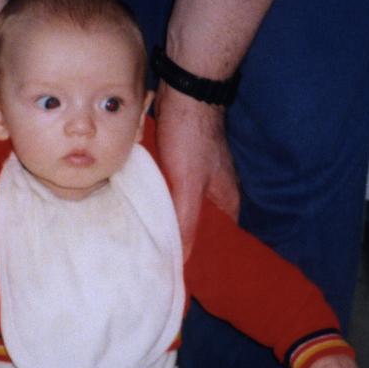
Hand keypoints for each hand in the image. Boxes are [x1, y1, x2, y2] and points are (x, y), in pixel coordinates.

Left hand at [153, 82, 239, 258]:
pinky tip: (140, 210)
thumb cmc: (192, 137)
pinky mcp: (180, 165)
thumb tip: (181, 260)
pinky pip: (168, 191)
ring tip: (144, 243)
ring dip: (165, 221)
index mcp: (227, 202)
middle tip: (154, 262)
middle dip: (179, 241)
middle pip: (198, 227)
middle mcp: (216, 193)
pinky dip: (157, 200)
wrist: (185, 92)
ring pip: (180, 208)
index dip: (202, 259)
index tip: (178, 275)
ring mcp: (198, 178)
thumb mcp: (189, 185)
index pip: (218, 242)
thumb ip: (185, 222)